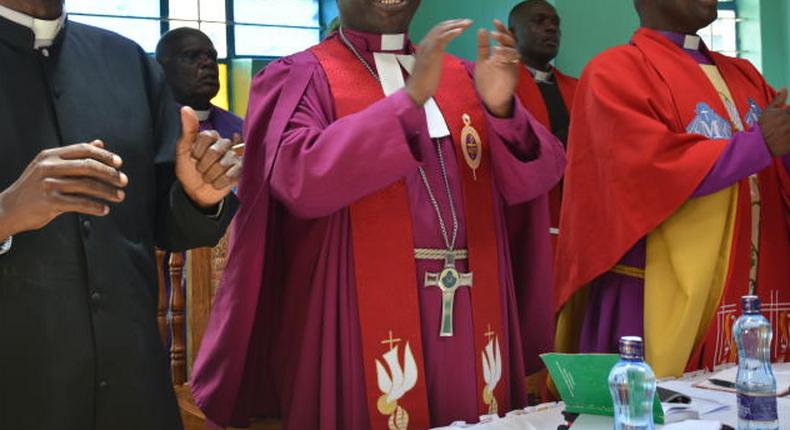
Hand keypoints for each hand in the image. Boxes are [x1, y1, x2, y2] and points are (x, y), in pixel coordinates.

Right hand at [0, 141, 126, 237]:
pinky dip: (95, 206)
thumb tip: (99, 142)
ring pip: (86, 185)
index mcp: (50, 155)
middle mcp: (48, 167)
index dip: (104, 155)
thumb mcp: (50, 166)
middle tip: (124, 181)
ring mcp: (48, 184)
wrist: (9, 208)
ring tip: (119, 196)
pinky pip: (80, 203)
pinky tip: (105, 209)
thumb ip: (74, 156)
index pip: (83, 150)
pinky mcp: (49, 201)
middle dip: (110, 174)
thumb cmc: (35, 187)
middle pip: (88, 166)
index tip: (119, 163)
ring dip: (107, 191)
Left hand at [175, 107, 241, 208]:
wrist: (195, 192)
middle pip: (215, 151)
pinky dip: (220, 182)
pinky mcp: (240, 171)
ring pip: (223, 164)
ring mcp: (234, 157)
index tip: (193, 158)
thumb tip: (185, 108)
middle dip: (203, 165)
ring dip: (210, 175)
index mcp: (211, 137)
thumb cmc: (189, 170)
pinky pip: (231, 174)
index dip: (197, 151)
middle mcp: (224, 145)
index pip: (207, 137)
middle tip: (200, 170)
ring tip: (208, 177)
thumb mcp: (183, 150)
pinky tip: (216, 182)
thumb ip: (188, 130)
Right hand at [406, 19, 472, 105]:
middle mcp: (425, 43)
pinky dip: (452, 32)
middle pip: (441, 27)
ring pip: (442, 30)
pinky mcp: (431, 52)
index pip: (438, 30)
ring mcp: (427, 47)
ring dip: (456, 25)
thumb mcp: (430, 67)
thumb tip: (437, 58)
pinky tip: (461, 30)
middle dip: (455, 22)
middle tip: (468, 21)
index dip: (450, 26)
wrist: (416, 92)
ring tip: (468, 23)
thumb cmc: (424, 84)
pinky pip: (442, 38)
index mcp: (425, 46)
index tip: (462, 25)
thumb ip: (433, 59)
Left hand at [475, 20, 520, 117]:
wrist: (490, 100)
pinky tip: (498, 54)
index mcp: (502, 54)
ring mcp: (512, 67)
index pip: (504, 38)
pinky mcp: (513, 75)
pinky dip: (507, 58)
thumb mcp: (482, 61)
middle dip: (504, 36)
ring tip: (495, 44)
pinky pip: (513, 64)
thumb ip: (483, 47)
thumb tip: (481, 29)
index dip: (501, 29)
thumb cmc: (487, 81)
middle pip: (512, 43)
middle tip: (494, 33)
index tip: (494, 22)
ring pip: (514, 52)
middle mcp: (509, 59)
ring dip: (505, 47)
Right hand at [759, 88, 789, 156]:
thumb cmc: (762, 127)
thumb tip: (784, 88)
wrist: (757, 144)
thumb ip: (778, 100)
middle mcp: (789, 123)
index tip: (788, 114)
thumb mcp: (768, 111)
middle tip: (786, 123)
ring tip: (786, 129)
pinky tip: (787, 138)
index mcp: (786, 113)